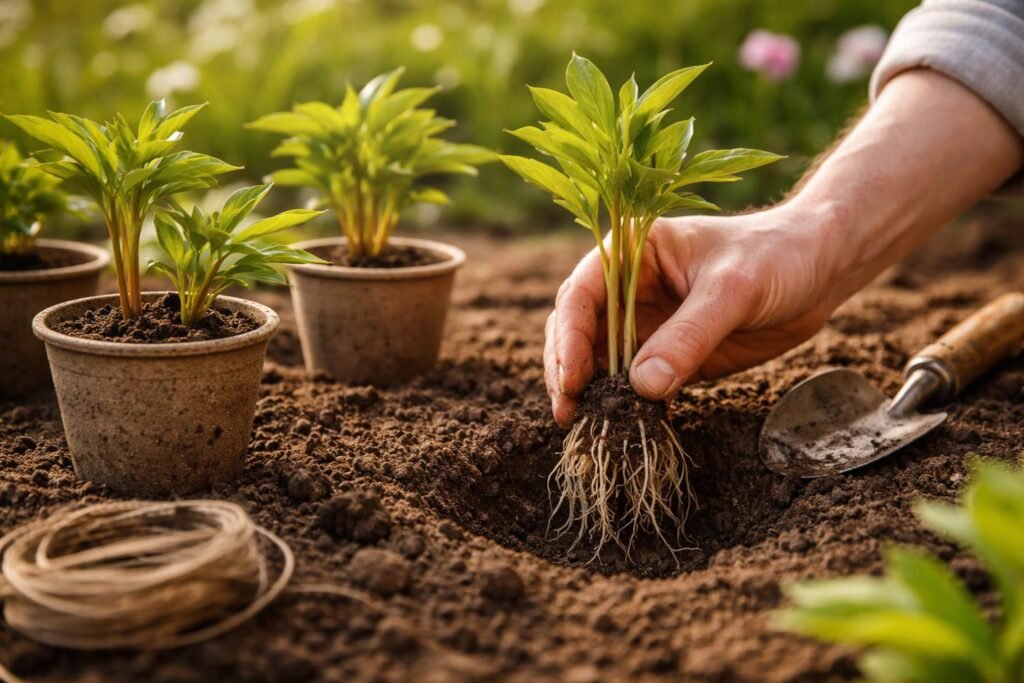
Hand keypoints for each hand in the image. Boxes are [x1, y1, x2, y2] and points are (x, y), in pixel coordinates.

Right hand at [544, 202, 842, 426]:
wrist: (821, 269)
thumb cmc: (776, 256)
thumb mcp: (733, 290)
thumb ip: (688, 336)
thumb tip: (641, 387)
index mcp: (632, 254)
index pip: (581, 296)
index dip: (570, 338)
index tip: (573, 380)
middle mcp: (630, 289)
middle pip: (579, 332)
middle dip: (570, 372)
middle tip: (570, 414)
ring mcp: (648, 324)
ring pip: (602, 363)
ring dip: (594, 395)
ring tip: (590, 428)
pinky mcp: (671, 356)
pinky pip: (639, 385)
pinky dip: (631, 407)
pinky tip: (631, 428)